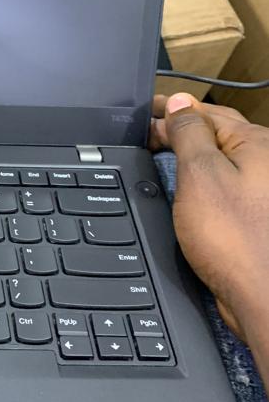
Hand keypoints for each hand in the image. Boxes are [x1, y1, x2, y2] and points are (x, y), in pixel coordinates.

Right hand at [150, 93, 268, 347]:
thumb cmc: (237, 240)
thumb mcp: (201, 174)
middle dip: (182, 130)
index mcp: (257, 144)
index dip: (172, 111)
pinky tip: (188, 192)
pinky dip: (202, 184)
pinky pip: (225, 188)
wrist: (263, 297)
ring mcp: (262, 193)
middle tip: (148, 135)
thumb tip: (180, 105)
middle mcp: (265, 164)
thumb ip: (189, 134)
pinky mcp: (257, 218)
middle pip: (217, 134)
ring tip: (163, 156)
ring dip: (192, 156)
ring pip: (221, 162)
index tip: (145, 114)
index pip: (207, 113)